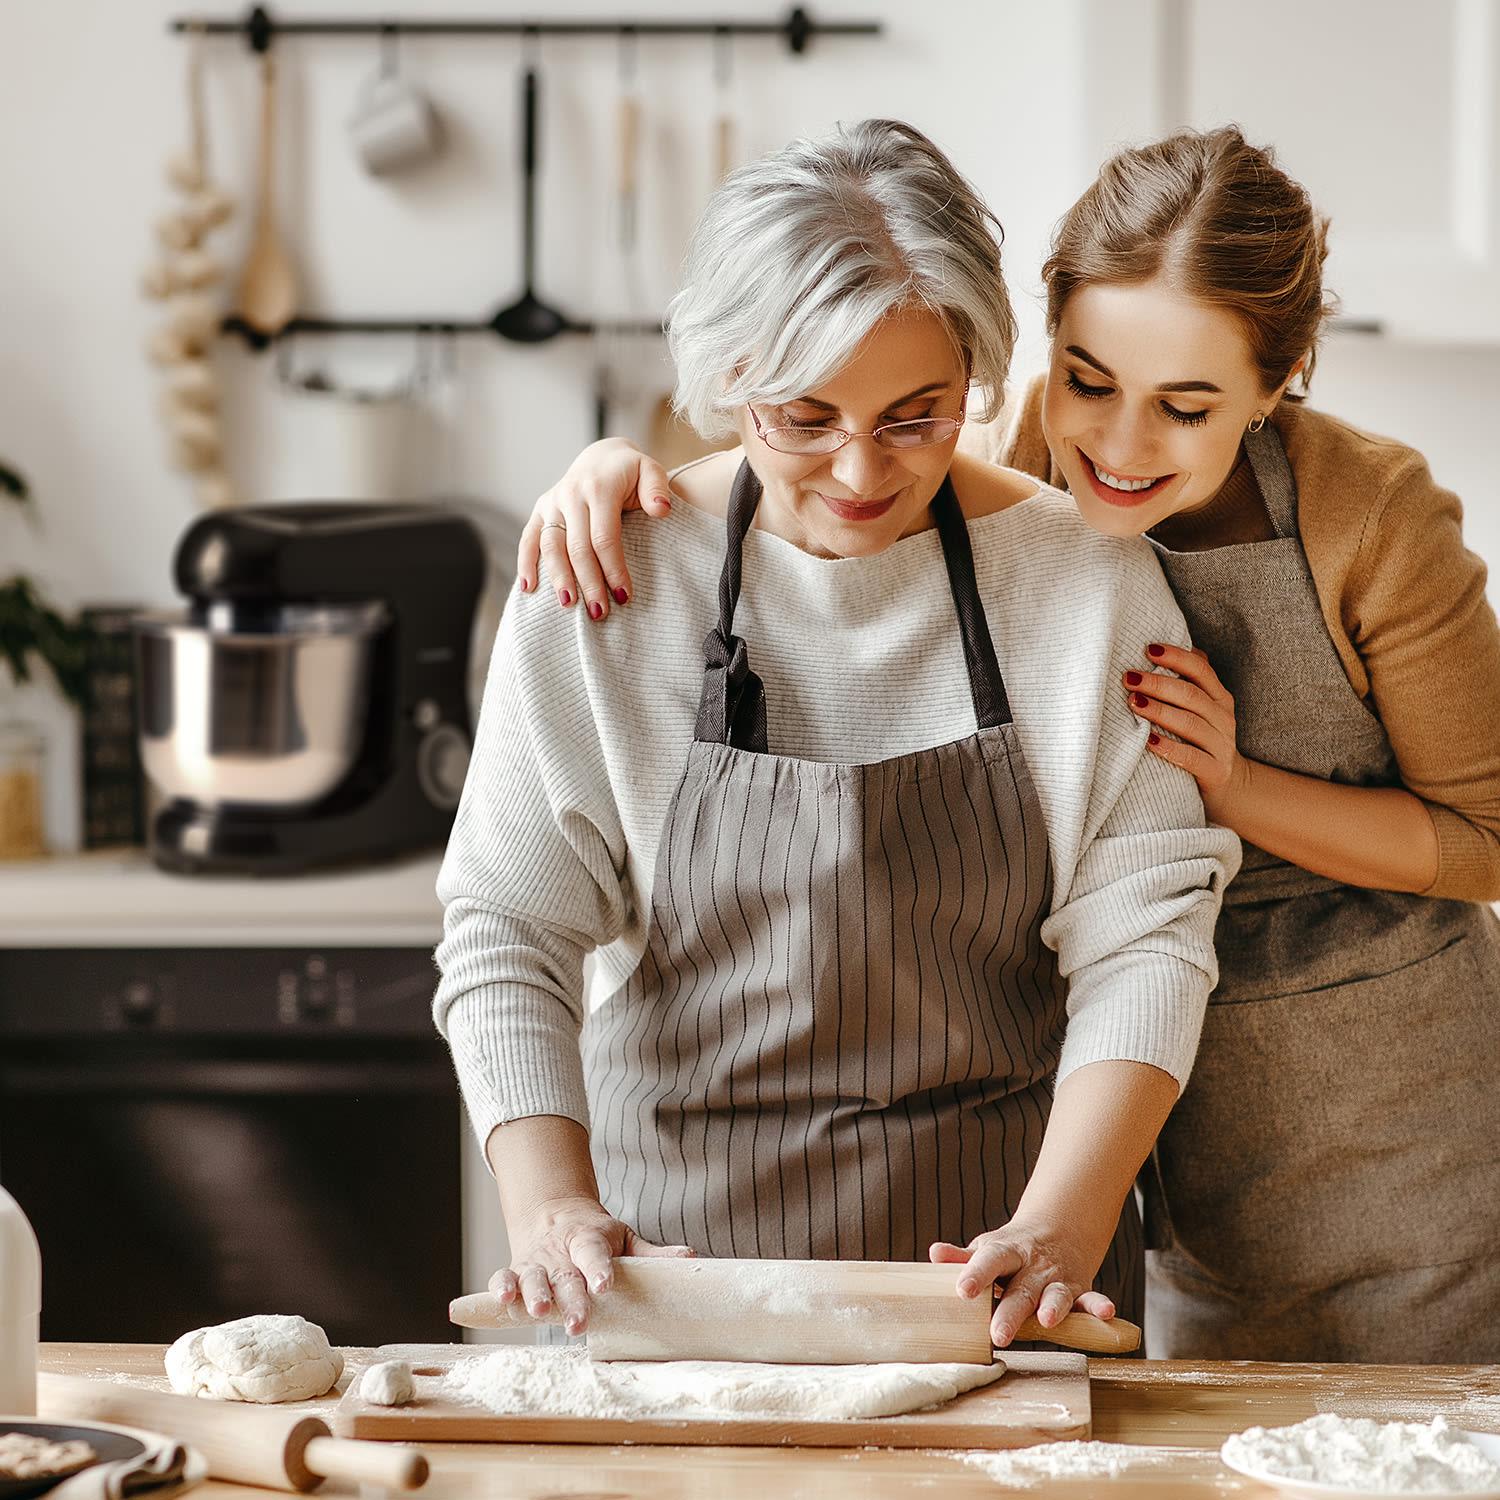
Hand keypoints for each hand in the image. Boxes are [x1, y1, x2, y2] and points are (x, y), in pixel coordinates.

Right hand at [490, 1194, 693, 1335]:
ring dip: (533, 1294)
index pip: (594, 1252)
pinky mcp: (516, 1271)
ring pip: (532, 1277)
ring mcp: (536, 1261)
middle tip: (577, 1323)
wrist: (554, 1216)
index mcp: (589, 1239)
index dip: (599, 1268)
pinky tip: (503, 1301)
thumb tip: (691, 1258)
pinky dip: (500, 1288)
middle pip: (565, 1274)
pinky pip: (503, 1277)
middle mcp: (560, 1251)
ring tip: (538, 1312)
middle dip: (569, 1299)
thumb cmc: (596, 1236)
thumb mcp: (624, 1238)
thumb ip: (651, 1253)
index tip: (605, 1285)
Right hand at [516, 438, 672, 620]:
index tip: (623, 596)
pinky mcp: (540, 509)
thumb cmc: (631, 473)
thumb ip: (657, 489)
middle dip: (589, 582)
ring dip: (559, 578)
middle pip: (577, 547)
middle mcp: (571, 495)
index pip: (604, 537)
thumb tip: (661, 510)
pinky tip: (527, 589)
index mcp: (599, 488)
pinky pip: (529, 538)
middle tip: (599, 613)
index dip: (613, 569)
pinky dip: (525, 563)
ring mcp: (552, 502)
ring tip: (569, 606)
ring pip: (551, 546)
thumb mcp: (651, 471)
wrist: (602, 456)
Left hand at [930, 1219, 1116, 1347]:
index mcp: (1005, 1252)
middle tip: (998, 1335)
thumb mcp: (987, 1248)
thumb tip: (934, 1254)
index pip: (989, 1261)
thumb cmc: (1010, 1250)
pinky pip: (1090, 1298)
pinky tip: (1107, 1313)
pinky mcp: (1079, 1290)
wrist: (1057, 1228)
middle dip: (1010, 1312)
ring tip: (1047, 1321)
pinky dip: (1098, 1306)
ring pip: (1055, 1294)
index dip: (975, 1274)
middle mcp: (1032, 1266)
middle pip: (1020, 1288)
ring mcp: (1057, 1278)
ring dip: (1053, 1306)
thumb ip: (963, 1258)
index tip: (962, 1290)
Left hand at [1125, 642, 1249, 821]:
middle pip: (1191, 695)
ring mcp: (1221, 746)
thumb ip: (1188, 682)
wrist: (1230, 786)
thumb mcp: (1202, 709)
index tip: (1148, 649)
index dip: (1176, 657)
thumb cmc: (1201, 740)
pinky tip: (1149, 741)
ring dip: (1160, 711)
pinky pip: (1191, 758)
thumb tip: (1157, 649)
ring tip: (1134, 703)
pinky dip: (1170, 748)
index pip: (1201, 670)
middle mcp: (1223, 718)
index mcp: (1219, 697)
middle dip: (1159, 683)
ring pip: (1190, 724)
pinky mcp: (1215, 772)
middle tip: (1129, 677)